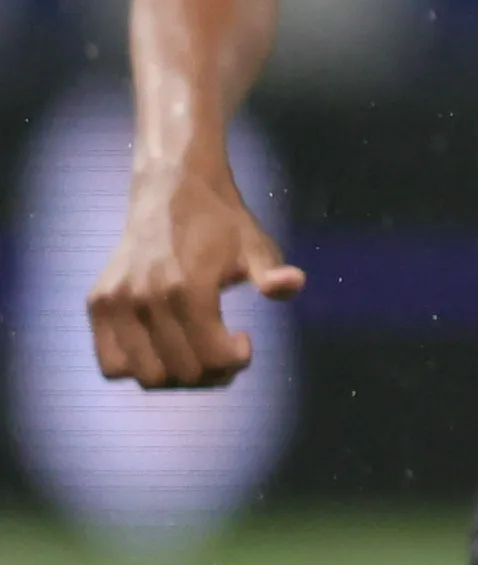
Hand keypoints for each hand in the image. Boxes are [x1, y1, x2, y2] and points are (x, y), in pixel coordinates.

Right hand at [89, 152, 301, 388]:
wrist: (171, 189)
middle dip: (212, 372)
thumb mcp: (256, 246)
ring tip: (195, 352)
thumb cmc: (220, 222)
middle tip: (223, 350)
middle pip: (181, 373)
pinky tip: (162, 349)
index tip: (244, 340)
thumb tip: (293, 283)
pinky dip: (138, 368)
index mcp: (187, 288)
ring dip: (177, 376)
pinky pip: (110, 363)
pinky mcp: (97, 303)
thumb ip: (272, 275)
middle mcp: (145, 299)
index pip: (211, 358)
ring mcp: (116, 302)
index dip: (236, 361)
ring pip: (146, 376)